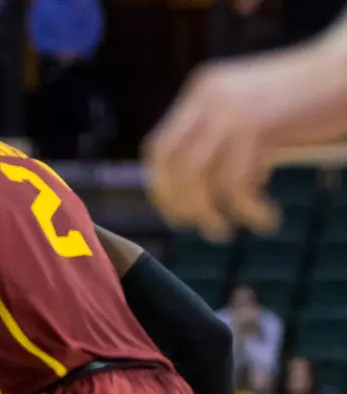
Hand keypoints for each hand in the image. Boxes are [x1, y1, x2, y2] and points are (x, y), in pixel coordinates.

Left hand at [143, 52, 295, 238]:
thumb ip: (220, 137)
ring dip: (208, 214)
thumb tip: (190, 194)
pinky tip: (266, 217)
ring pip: (196, 179)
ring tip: (226, 230)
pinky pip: (236, 185)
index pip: (158, 148)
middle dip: (178, 205)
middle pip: (170, 166)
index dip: (160, 187)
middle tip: (200, 226)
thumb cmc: (309, 99)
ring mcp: (232, 111)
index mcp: (204, 89)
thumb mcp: (252, 111)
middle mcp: (210, 97)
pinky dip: (248, 210)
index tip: (175, 212)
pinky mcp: (258, 128)